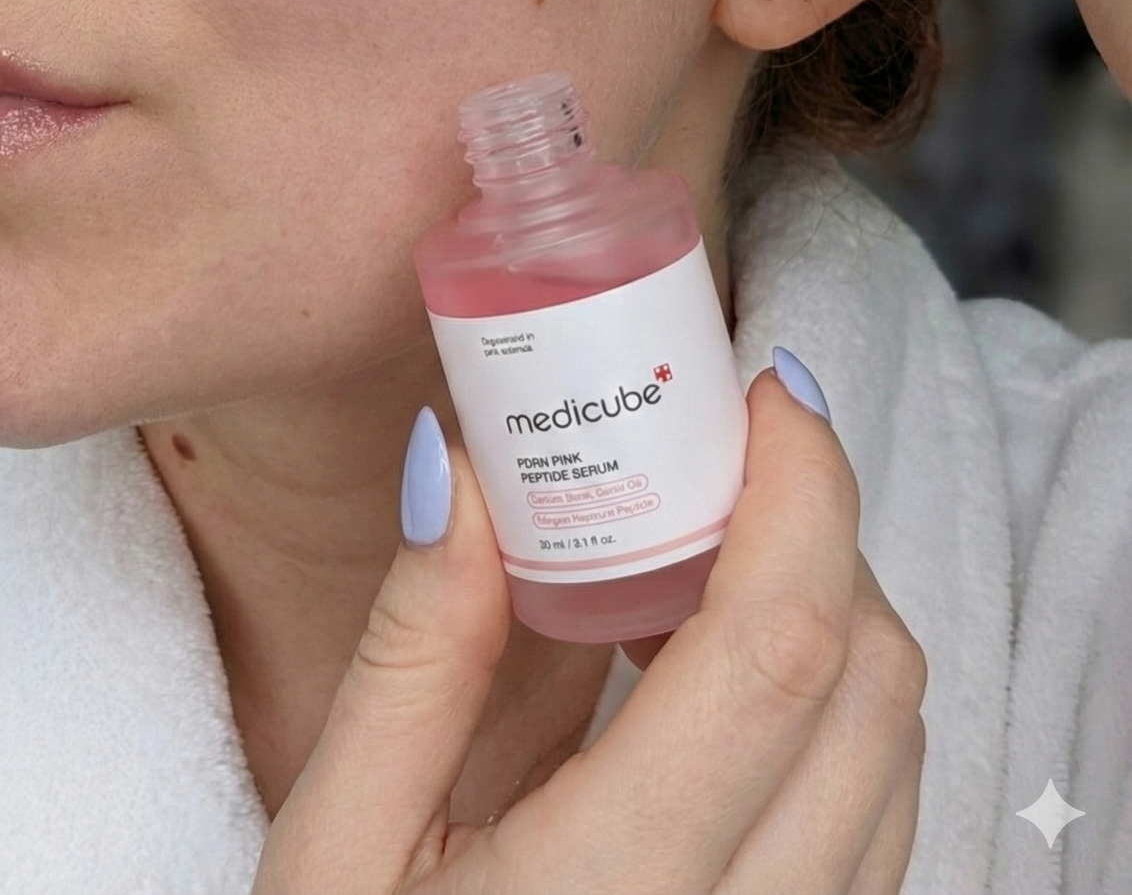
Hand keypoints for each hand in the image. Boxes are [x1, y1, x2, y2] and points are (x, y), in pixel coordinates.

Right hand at [250, 367, 927, 894]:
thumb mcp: (339, 843)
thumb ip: (414, 651)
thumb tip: (462, 463)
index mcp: (613, 893)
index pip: (778, 654)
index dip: (801, 493)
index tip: (764, 393)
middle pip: (871, 686)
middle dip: (822, 531)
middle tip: (716, 458)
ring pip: (897, 750)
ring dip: (832, 612)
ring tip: (704, 554)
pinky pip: (877, 815)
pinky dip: (832, 702)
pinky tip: (715, 672)